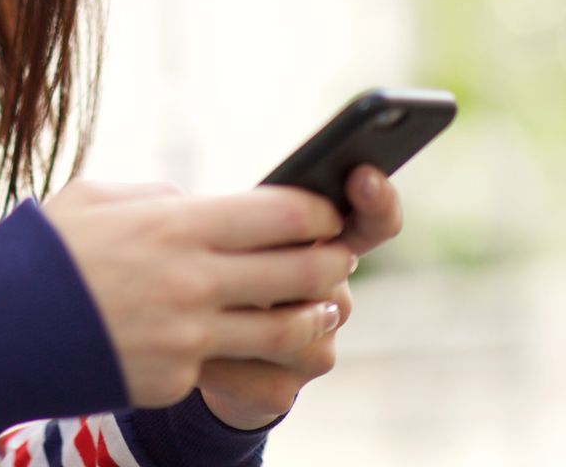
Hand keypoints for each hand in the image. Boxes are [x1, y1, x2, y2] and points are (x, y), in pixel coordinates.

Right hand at [39, 178, 354, 408]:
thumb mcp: (95, 200)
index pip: (282, 213)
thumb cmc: (39, 253)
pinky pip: (228, 365)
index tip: (324, 211)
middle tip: (336, 258)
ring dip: (312, 316)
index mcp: (174, 225)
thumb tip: (197, 204)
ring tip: (316, 308)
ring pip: (287, 331)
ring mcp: (188, 337)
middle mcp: (192, 281)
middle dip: (331, 262)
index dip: (317, 211)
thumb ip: (157, 198)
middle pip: (302, 271)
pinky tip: (240, 341)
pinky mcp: (175, 380)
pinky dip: (240, 352)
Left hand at [194, 164, 403, 429]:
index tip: (363, 176)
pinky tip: (193, 350)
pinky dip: (219, 360)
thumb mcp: (227, 231)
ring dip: (243, 315)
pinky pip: (259, 373)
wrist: (188, 347)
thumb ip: (247, 213)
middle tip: (242, 260)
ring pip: (295, 329)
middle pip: (329, 275)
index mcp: (324, 248)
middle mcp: (332, 299)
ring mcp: (314, 347)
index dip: (377, 201)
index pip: (372, 221)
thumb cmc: (213, 268)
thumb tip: (234, 203)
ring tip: (201, 303)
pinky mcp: (282, 389)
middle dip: (285, 266)